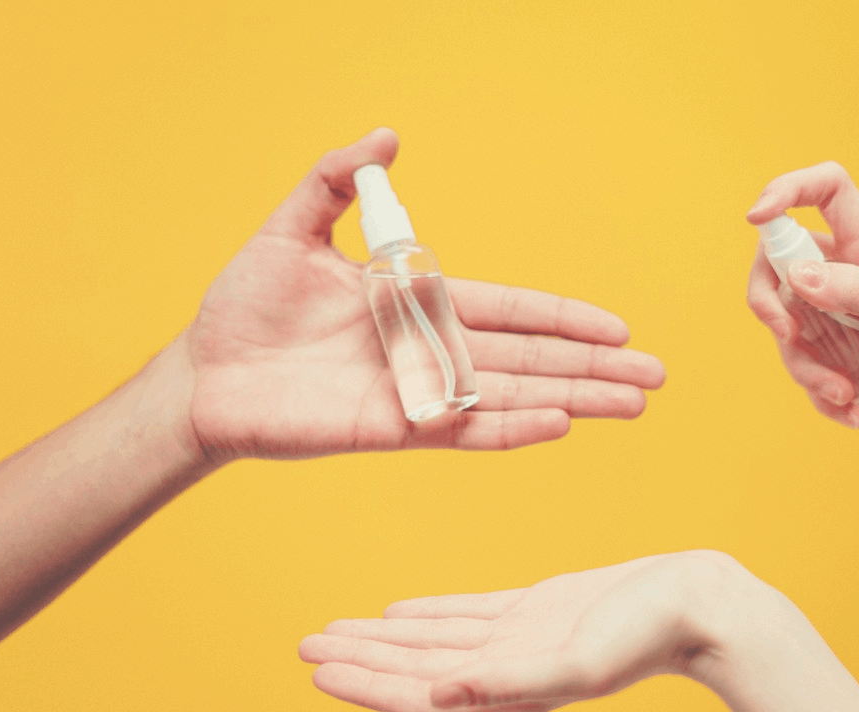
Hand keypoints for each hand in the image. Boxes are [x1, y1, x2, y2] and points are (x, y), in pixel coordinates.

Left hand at [183, 128, 664, 463]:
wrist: (202, 374)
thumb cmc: (246, 305)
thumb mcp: (292, 227)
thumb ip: (339, 180)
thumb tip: (388, 134)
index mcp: (420, 303)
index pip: (512, 311)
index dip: (566, 320)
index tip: (619, 328)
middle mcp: (430, 351)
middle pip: (531, 359)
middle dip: (596, 368)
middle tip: (656, 378)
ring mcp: (417, 394)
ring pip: (513, 395)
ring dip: (575, 399)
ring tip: (632, 405)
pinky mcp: (392, 429)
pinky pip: (464, 429)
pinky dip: (511, 427)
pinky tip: (561, 422)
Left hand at [298, 551, 742, 711]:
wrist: (699, 605)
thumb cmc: (649, 636)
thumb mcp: (579, 663)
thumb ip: (511, 682)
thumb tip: (442, 694)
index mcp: (510, 689)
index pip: (419, 695)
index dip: (366, 685)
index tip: (316, 669)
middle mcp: (506, 669)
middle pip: (414, 669)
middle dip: (360, 660)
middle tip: (303, 646)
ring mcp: (519, 638)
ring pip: (433, 640)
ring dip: (383, 637)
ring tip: (336, 630)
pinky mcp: (536, 609)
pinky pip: (466, 613)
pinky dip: (427, 613)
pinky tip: (399, 610)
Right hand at [745, 162, 858, 433]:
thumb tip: (799, 274)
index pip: (827, 190)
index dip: (787, 189)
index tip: (755, 217)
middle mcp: (846, 273)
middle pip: (779, 261)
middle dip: (769, 302)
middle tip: (786, 335)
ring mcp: (832, 312)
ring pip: (783, 323)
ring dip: (805, 366)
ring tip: (845, 394)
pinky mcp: (828, 350)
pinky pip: (798, 363)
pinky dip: (817, 393)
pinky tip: (851, 410)